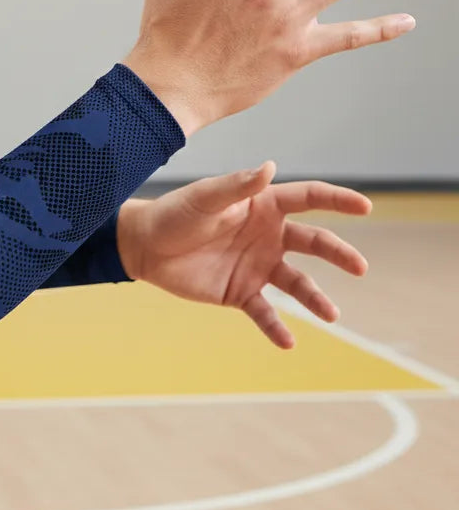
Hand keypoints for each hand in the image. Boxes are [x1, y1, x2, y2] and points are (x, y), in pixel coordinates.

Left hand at [116, 162, 371, 348]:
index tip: (365, 207)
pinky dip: (277, 328)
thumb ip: (237, 186)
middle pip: (314, 243)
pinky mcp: (239, 292)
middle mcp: (268, 236)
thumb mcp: (205, 198)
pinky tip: (288, 343)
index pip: (309, 199)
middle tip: (359, 267)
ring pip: (297, 283)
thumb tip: (271, 166)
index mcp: (263, 206)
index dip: (338, 200)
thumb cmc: (174, 214)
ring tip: (332, 315)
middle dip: (339, 253)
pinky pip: (265, 313)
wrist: (144, 246)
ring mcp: (256, 266)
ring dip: (315, 299)